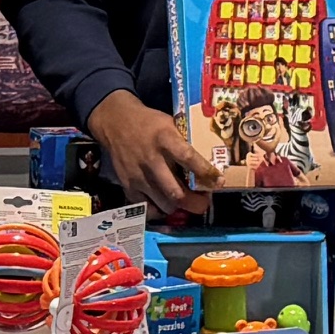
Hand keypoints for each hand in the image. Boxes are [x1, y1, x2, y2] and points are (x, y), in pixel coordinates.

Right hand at [88, 89, 208, 218]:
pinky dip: (160, 210)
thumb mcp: (169, 124)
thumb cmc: (149, 123)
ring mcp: (138, 175)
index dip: (206, 172)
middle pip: (176, 191)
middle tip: (204, 203)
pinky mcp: (128, 185)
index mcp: (164, 138)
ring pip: (164, 203)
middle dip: (195, 202)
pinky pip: (146, 207)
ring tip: (187, 203)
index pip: (188, 158)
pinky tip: (166, 204)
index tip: (219, 182)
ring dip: (179, 207)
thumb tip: (207, 162)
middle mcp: (151, 159)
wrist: (115, 123)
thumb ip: (184, 143)